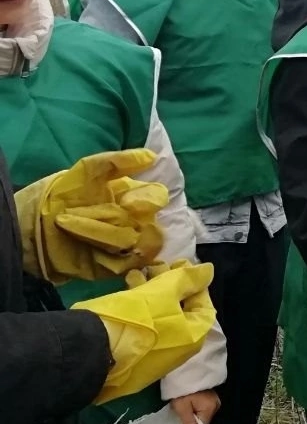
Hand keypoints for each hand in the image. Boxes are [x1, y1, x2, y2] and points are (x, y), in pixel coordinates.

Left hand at [14, 148, 167, 283]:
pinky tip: (87, 246)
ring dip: (104, 232)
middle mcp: (134, 221)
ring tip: (71, 224)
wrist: (33, 226)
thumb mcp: (87, 171)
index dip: (148, 199)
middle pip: (149, 220)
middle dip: (122, 217)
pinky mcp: (114, 266)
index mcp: (133, 197)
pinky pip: (128, 263)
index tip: (128, 200)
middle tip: (95, 213)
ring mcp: (126, 245)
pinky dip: (111, 256)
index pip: (157, 197)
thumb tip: (153, 156)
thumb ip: (118, 161)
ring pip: (138, 241)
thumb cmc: (61, 194)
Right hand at [72, 259, 217, 402]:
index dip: (194, 282)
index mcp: (193, 336)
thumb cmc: (136, 318)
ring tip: (135, 273)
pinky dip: (138, 307)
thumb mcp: (165, 292)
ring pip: (159, 315)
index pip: (204, 305)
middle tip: (155, 265)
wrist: (91, 351)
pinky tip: (125, 288)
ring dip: (151, 291)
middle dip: (168, 283)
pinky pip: (143, 327)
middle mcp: (178, 349)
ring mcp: (154, 356)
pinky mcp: (132, 356)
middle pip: (180, 309)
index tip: (179, 265)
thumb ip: (188, 279)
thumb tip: (209, 272)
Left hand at [169, 389, 219, 423]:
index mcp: (210, 408)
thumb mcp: (182, 408)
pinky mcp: (211, 395)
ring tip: (186, 405)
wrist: (183, 373)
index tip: (184, 422)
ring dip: (195, 413)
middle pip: (204, 419)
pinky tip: (190, 402)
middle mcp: (216, 404)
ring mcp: (215, 398)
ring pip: (204, 413)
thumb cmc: (182, 391)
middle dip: (194, 419)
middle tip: (183, 411)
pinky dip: (197, 407)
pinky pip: (205, 407)